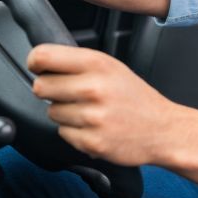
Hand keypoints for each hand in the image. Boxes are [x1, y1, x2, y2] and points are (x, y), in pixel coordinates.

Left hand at [28, 44, 180, 165]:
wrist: (163, 129)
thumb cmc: (135, 97)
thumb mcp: (112, 67)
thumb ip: (79, 63)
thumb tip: (42, 62)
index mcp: (97, 64)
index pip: (44, 56)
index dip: (34, 62)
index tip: (38, 68)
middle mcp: (93, 88)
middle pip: (40, 86)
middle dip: (49, 91)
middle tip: (68, 93)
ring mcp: (92, 116)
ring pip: (51, 112)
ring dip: (64, 113)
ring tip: (89, 112)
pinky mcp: (91, 141)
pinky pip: (63, 133)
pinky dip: (74, 132)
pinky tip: (94, 127)